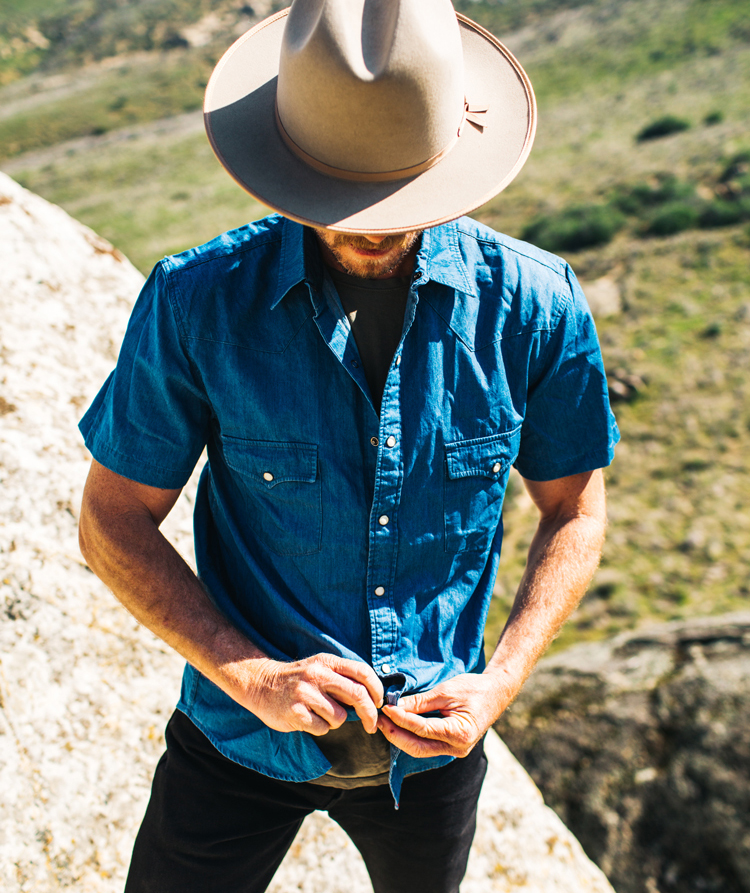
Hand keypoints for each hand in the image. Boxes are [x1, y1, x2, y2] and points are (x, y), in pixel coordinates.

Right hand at [244, 654, 383, 736]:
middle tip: (371, 725)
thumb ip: (342, 678)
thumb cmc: (298, 679)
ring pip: (339, 717)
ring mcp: (305, 694)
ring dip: (335, 721)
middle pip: (357, 695)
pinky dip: (320, 728)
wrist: (261, 684)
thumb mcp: (319, 668)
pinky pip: (322, 728)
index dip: (377, 689)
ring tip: (320, 714)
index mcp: (327, 662)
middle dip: (370, 714)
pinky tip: (308, 719)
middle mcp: (317, 675)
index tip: (379, 703)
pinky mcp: (296, 713)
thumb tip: (372, 698)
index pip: (362, 672)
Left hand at [377, 671, 514, 757]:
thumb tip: (395, 705)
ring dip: (400, 737)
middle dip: (395, 734)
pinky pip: (426, 746)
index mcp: (459, 733)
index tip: (386, 708)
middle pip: (417, 747)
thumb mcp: (446, 691)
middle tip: (378, 719)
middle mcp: (457, 748)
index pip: (422, 729)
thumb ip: (420, 701)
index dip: (401, 719)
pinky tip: (398, 726)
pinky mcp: (450, 747)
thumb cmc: (473, 688)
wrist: (496, 692)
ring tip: (384, 722)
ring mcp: (454, 750)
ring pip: (419, 750)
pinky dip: (411, 737)